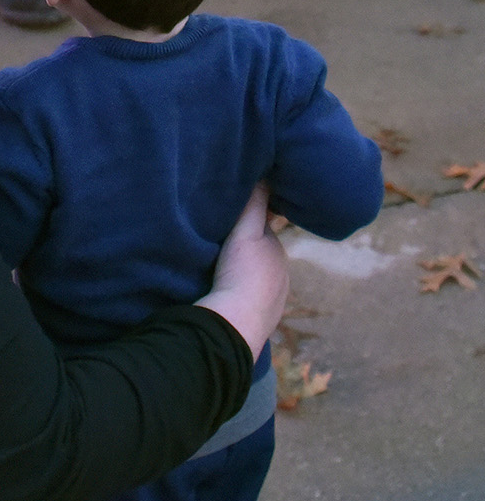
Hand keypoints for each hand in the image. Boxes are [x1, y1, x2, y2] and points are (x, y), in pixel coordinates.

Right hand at [197, 183, 289, 359]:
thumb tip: (265, 175)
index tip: (232, 220)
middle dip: (246, 251)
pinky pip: (248, 303)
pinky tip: (224, 297)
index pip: (263, 233)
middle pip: (260, 257)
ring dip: (242, 276)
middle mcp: (281, 279)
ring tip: (219, 273)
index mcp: (278, 255)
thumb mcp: (246, 232)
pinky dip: (240, 297)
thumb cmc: (241, 274)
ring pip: (255, 281)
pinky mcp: (259, 324)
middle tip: (221, 245)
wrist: (234, 325)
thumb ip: (254, 205)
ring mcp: (272, 304)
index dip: (248, 225)